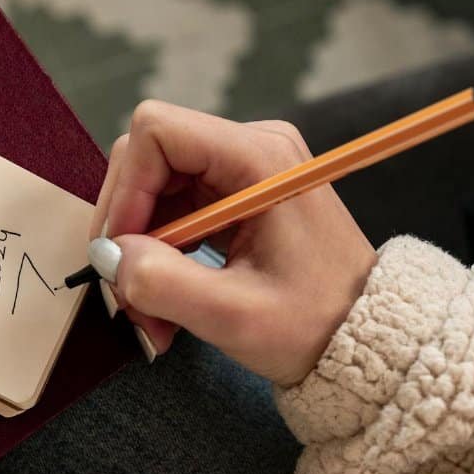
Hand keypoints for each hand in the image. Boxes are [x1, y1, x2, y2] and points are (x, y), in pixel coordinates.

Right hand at [91, 101, 375, 384]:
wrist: (364, 341)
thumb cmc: (315, 325)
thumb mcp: (234, 314)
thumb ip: (162, 282)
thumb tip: (109, 256)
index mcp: (258, 156)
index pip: (156, 132)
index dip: (126, 188)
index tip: (120, 250)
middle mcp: (248, 148)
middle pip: (146, 159)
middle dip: (126, 227)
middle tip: (127, 291)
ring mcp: (238, 170)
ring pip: (151, 191)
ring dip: (138, 251)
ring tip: (149, 313)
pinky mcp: (232, 195)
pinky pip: (169, 210)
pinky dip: (157, 256)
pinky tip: (166, 302)